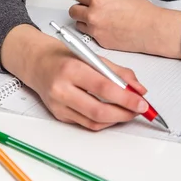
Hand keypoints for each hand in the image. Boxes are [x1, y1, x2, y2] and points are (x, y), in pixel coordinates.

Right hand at [1, 26, 148, 130]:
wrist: (37, 63)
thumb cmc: (64, 56)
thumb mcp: (93, 56)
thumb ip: (118, 72)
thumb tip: (139, 89)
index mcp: (71, 69)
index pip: (104, 88)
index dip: (126, 98)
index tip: (142, 101)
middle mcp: (62, 89)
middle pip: (99, 110)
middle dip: (124, 113)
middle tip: (140, 110)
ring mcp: (59, 105)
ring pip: (94, 122)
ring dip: (116, 119)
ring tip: (129, 111)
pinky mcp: (59, 115)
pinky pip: (86, 124)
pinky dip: (104, 121)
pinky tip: (113, 113)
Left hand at [69, 0, 180, 57]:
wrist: (151, 30)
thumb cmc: (142, 11)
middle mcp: (93, 15)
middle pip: (74, 11)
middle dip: (81, 9)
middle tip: (91, 9)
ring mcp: (95, 30)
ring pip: (78, 24)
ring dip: (85, 21)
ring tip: (100, 20)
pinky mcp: (99, 42)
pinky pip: (90, 35)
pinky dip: (95, 32)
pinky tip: (107, 28)